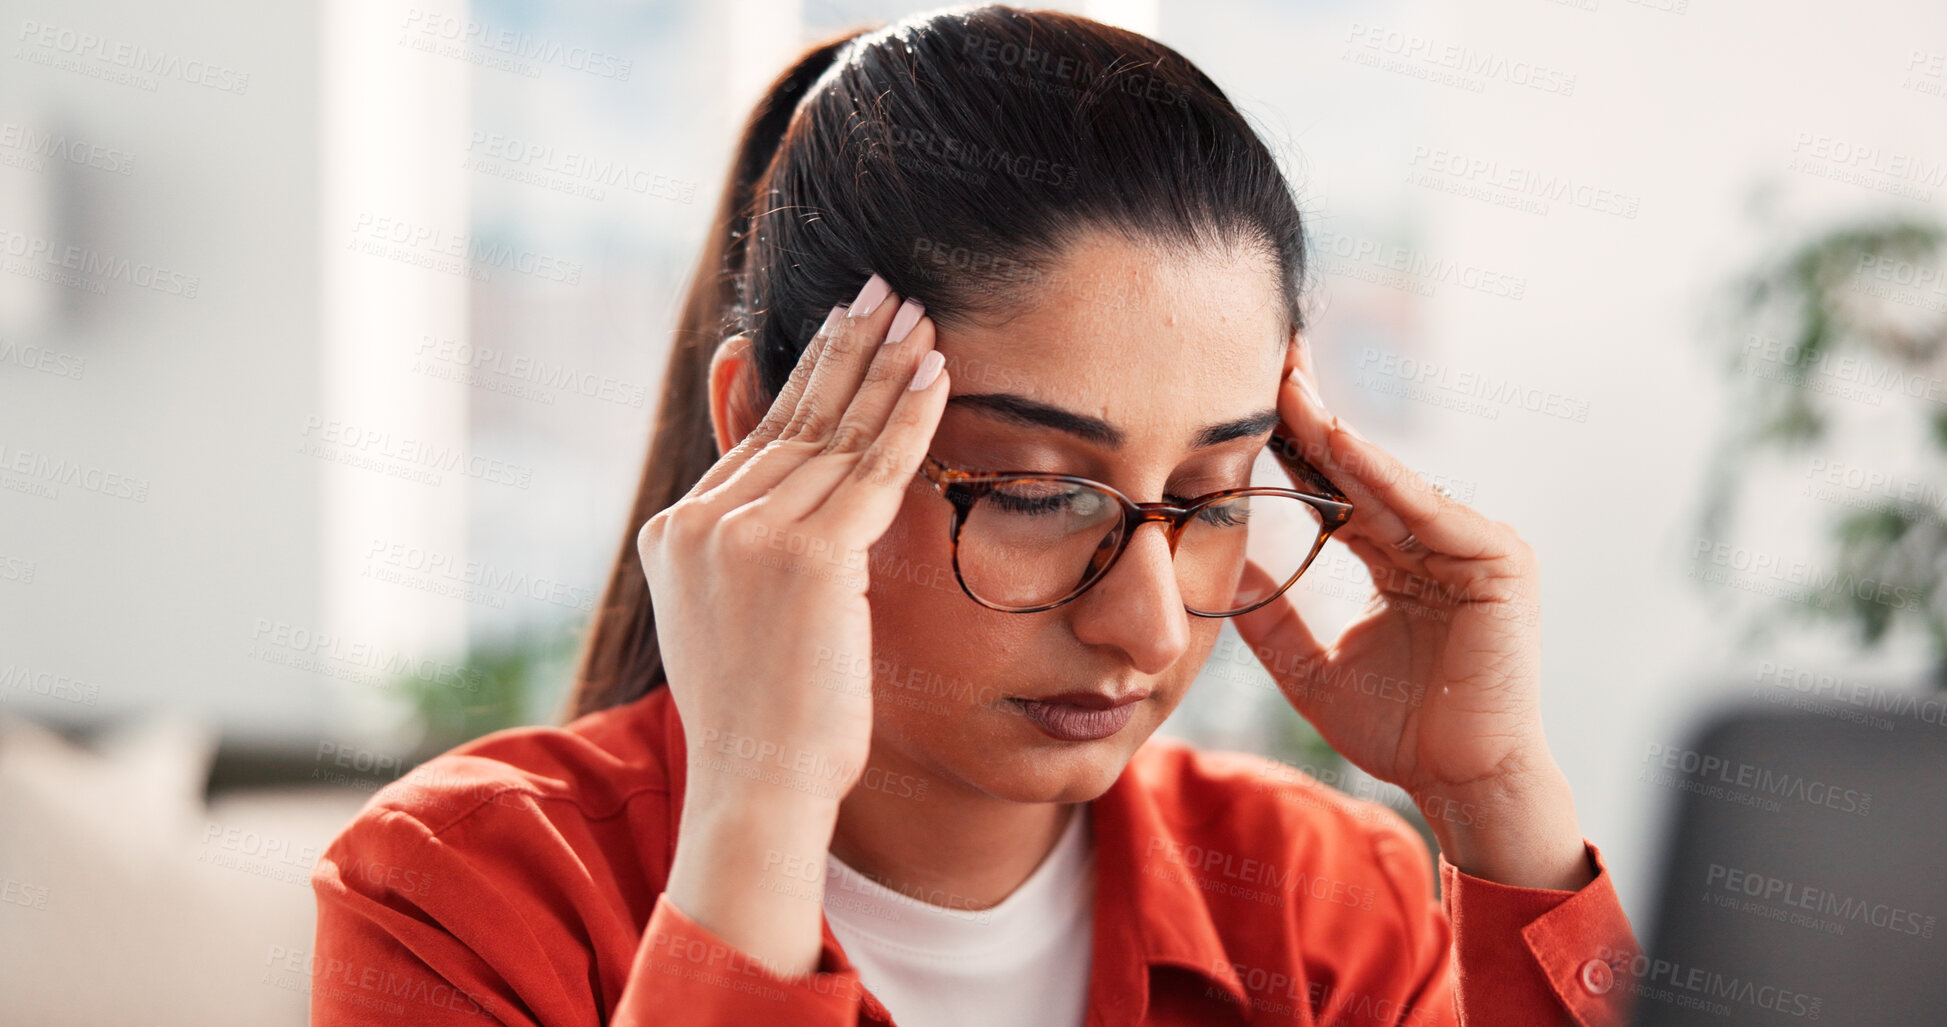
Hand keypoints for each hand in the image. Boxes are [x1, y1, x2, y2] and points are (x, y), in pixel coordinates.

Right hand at [635, 273, 947, 975]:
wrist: (757, 789)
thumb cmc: (763, 722)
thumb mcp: (734, 624)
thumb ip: (748, 555)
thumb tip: (781, 513)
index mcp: (677, 532)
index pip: (761, 438)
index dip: (810, 378)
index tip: (846, 328)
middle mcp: (701, 521)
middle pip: (796, 419)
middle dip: (846, 348)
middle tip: (885, 288)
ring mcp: (747, 536)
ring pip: (836, 434)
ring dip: (885, 368)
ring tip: (921, 315)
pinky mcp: (806, 556)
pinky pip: (873, 470)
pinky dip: (909, 417)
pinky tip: (936, 373)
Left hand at [1229, 340, 1589, 889]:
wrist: (1460, 782)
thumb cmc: (1400, 732)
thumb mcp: (1308, 667)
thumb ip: (1270, 618)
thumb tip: (1217, 573)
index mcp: (1396, 558)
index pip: (1335, 489)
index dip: (1291, 448)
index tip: (1242, 400)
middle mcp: (1434, 540)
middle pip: (1359, 468)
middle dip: (1310, 416)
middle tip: (1265, 357)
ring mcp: (1470, 543)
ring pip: (1387, 478)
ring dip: (1335, 431)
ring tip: (1286, 382)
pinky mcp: (1498, 557)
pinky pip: (1427, 506)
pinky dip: (1383, 473)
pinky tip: (1336, 438)